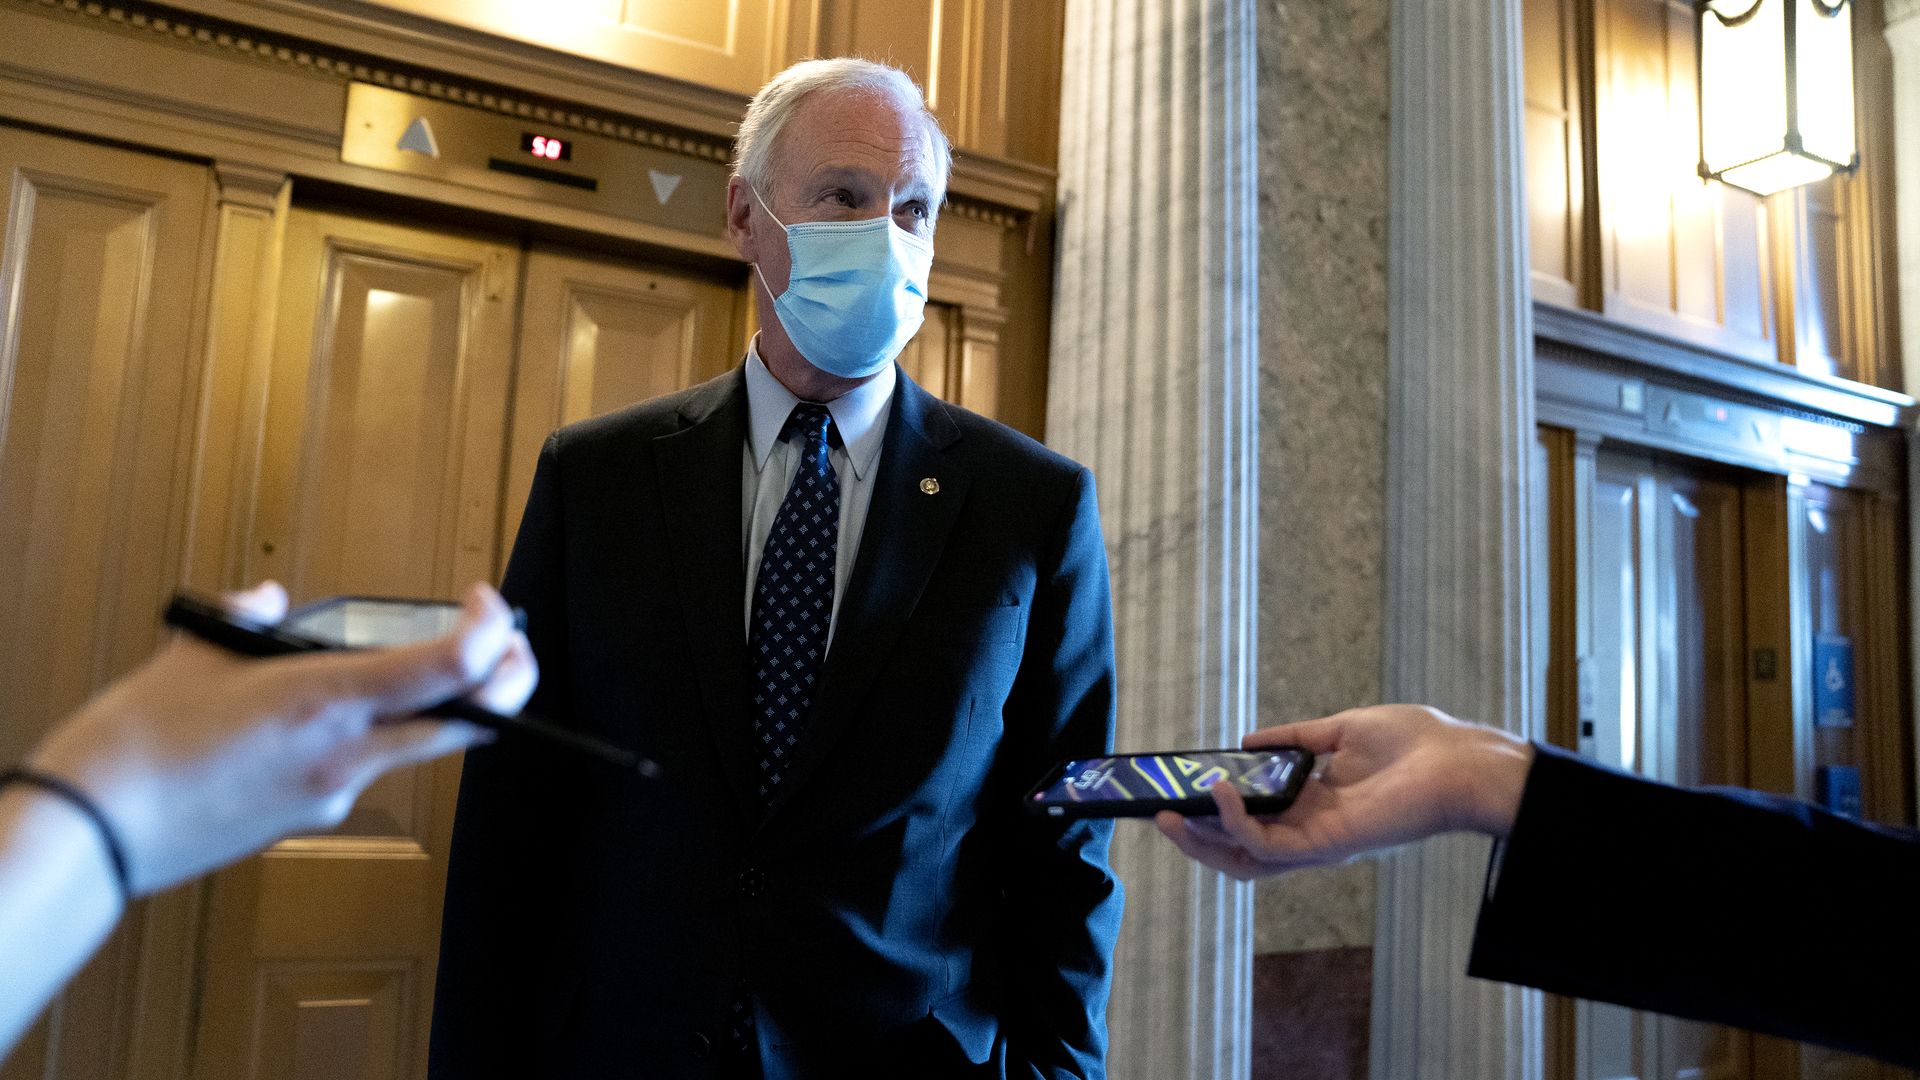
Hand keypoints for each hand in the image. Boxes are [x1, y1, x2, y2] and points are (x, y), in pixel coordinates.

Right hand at [23, 582, 536, 894]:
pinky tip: (330, 715)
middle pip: (472, 721)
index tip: (487, 603)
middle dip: (510, 679)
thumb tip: (269, 599)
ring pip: (423, 745)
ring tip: (434, 666)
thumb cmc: (136, 745)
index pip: (449, 667)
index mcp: (327, 697)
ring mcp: (335, 791)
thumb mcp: (194, 651)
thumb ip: (246, 617)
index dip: (490, 632)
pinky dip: (370, 735)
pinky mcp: (313, 816)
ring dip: (442, 706)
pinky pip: (365, 767)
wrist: (97, 832)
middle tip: (510, 643)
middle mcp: (348, 751)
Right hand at [1154, 704, 1533, 879]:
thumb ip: (1294, 737)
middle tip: (1159, 815)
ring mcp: (1317, 843)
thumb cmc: (1416, 745)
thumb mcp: (1340, 730)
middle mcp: (1311, 830)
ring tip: (1170, 816)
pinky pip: (1268, 846)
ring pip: (1244, 860)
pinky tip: (1219, 794)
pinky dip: (1237, 824)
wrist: (1459, 761)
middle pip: (1239, 849)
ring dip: (1203, 841)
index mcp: (1313, 805)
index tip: (1177, 791)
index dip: (1212, 811)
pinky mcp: (1327, 845)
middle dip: (1195, 838)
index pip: (1252, 820)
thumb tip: (1248, 739)